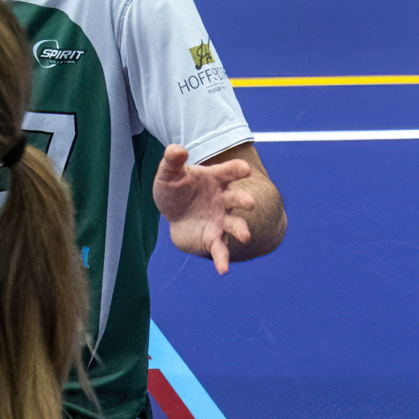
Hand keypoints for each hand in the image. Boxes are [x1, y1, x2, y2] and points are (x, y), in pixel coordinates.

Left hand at [152, 144, 255, 272]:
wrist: (173, 213)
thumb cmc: (176, 189)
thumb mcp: (169, 174)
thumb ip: (172, 161)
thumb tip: (177, 149)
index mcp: (216, 179)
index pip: (230, 171)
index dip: (238, 169)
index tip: (244, 169)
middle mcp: (223, 200)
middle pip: (237, 198)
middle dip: (244, 199)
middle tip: (249, 202)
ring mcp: (221, 220)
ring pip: (235, 225)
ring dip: (241, 229)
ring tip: (245, 236)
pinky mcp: (213, 238)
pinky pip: (220, 249)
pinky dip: (223, 259)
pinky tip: (223, 270)